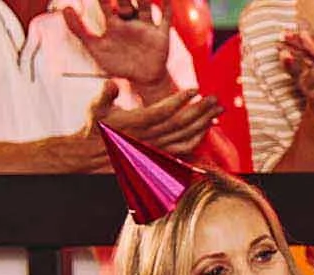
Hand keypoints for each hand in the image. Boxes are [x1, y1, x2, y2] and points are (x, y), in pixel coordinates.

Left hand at [62, 0, 172, 86]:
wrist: (143, 80)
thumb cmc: (118, 64)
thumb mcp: (95, 47)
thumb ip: (79, 29)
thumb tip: (65, 7)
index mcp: (114, 24)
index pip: (105, 4)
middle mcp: (130, 21)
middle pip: (125, 1)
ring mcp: (146, 27)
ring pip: (145, 6)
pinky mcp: (161, 35)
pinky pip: (165, 19)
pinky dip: (167, 8)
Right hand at [85, 83, 221, 154]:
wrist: (95, 152)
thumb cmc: (96, 125)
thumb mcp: (95, 108)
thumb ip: (105, 95)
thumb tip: (110, 83)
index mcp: (135, 123)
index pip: (161, 111)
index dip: (179, 100)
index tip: (195, 89)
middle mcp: (148, 136)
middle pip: (179, 123)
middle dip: (200, 110)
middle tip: (216, 98)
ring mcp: (156, 146)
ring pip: (185, 135)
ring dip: (203, 122)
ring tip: (218, 110)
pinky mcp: (161, 152)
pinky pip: (184, 148)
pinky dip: (198, 138)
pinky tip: (209, 127)